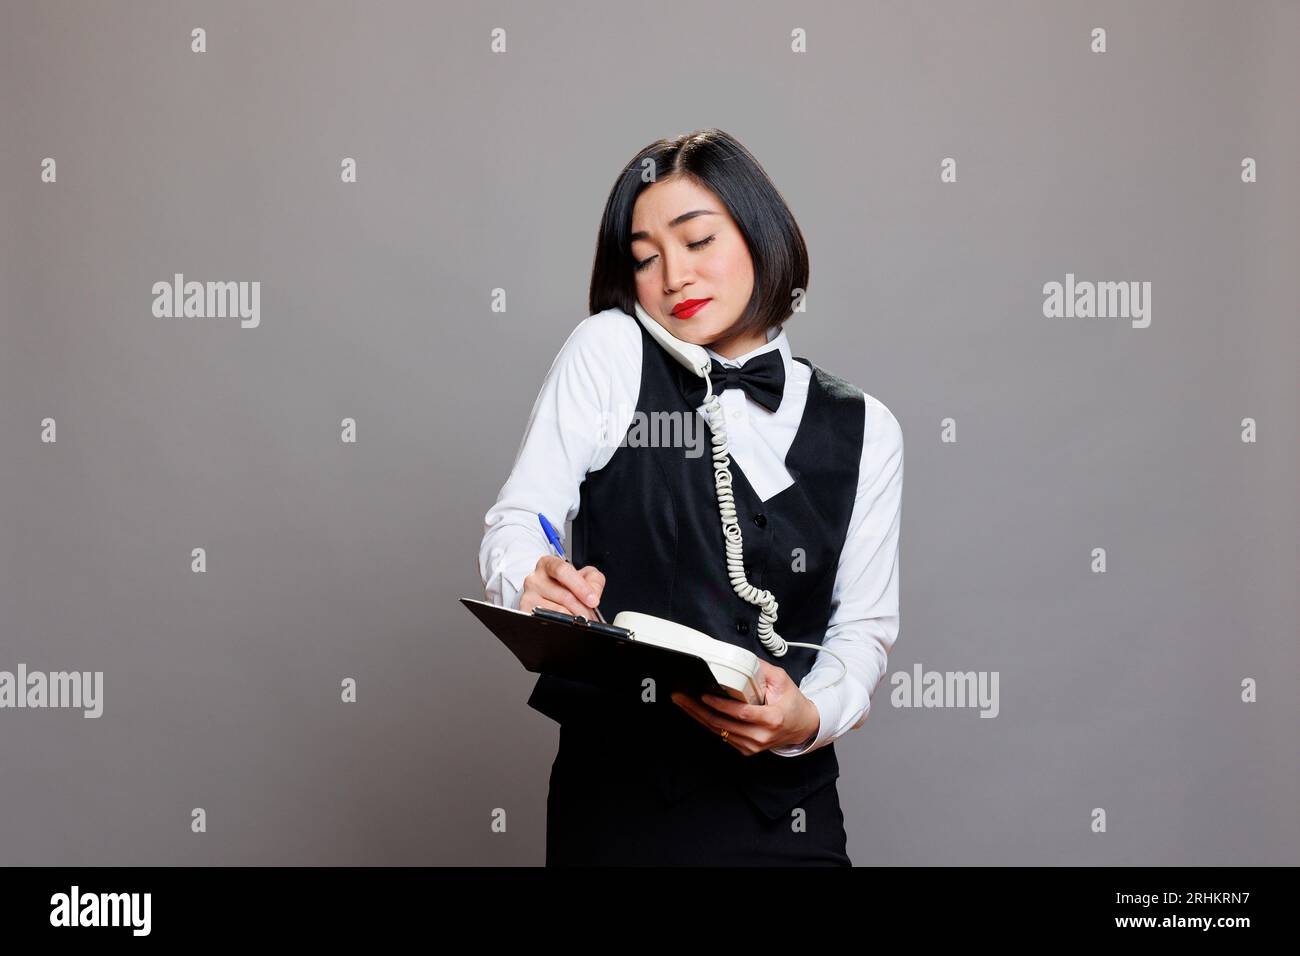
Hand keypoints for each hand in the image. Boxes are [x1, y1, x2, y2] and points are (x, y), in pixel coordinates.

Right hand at [520, 554, 604, 618]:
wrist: (549, 598)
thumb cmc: (565, 586)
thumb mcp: (583, 576)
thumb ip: (594, 580)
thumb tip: (593, 595)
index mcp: (548, 564)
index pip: (563, 571)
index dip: (580, 586)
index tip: (593, 601)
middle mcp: (535, 579)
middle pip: (564, 596)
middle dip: (583, 609)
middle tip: (592, 617)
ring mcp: (528, 597)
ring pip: (557, 611)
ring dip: (574, 620)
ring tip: (581, 622)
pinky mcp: (525, 613)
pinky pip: (548, 622)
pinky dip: (562, 626)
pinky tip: (567, 626)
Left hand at [671, 660, 818, 755]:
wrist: (802, 726)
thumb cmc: (792, 703)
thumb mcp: (782, 680)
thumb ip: (761, 669)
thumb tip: (740, 658)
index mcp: (772, 719)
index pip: (741, 713)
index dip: (720, 705)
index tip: (704, 694)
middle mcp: (760, 736)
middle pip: (722, 724)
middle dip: (697, 709)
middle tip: (680, 696)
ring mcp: (752, 745)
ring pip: (718, 731)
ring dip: (697, 716)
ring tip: (682, 701)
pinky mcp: (746, 749)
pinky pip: (722, 735)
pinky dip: (707, 722)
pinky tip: (695, 711)